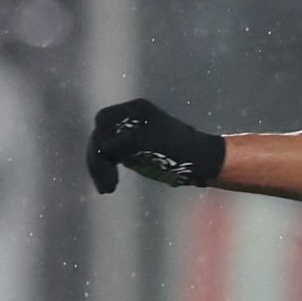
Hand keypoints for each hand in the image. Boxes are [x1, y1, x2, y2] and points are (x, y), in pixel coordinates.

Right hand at [87, 98, 225, 192]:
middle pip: (100, 136)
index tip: (107, 158)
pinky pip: (110, 160)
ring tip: (106, 189)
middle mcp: (129, 120)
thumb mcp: (155, 142)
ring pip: (102, 150)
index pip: (104, 120)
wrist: (202, 162)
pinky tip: (108, 187)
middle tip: (107, 185)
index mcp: (136, 111)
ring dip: (100, 169)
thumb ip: (128, 141)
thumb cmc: (183, 149)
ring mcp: (128, 135)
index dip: (100, 138)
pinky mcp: (130, 151)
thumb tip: (103, 147)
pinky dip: (106, 172)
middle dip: (98, 159)